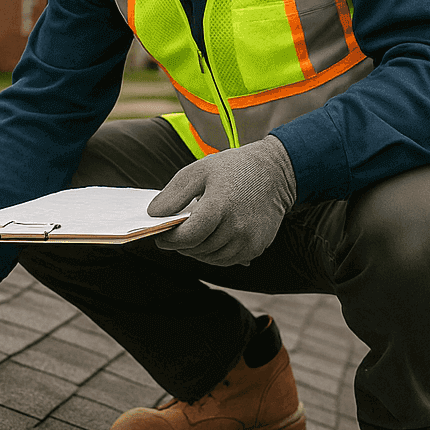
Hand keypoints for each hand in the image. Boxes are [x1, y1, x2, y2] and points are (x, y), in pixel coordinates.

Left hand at [148, 134, 296, 267]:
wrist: (276, 173)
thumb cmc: (234, 168)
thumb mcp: (199, 170)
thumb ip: (174, 194)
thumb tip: (154, 215)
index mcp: (220, 205)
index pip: (188, 236)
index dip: (170, 240)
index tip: (161, 236)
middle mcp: (236, 227)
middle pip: (198, 249)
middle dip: (182, 244)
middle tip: (175, 233)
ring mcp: (249, 240)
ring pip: (211, 259)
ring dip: (197, 251)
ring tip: (193, 235)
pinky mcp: (257, 247)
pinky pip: (227, 260)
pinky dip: (213, 254)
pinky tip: (211, 238)